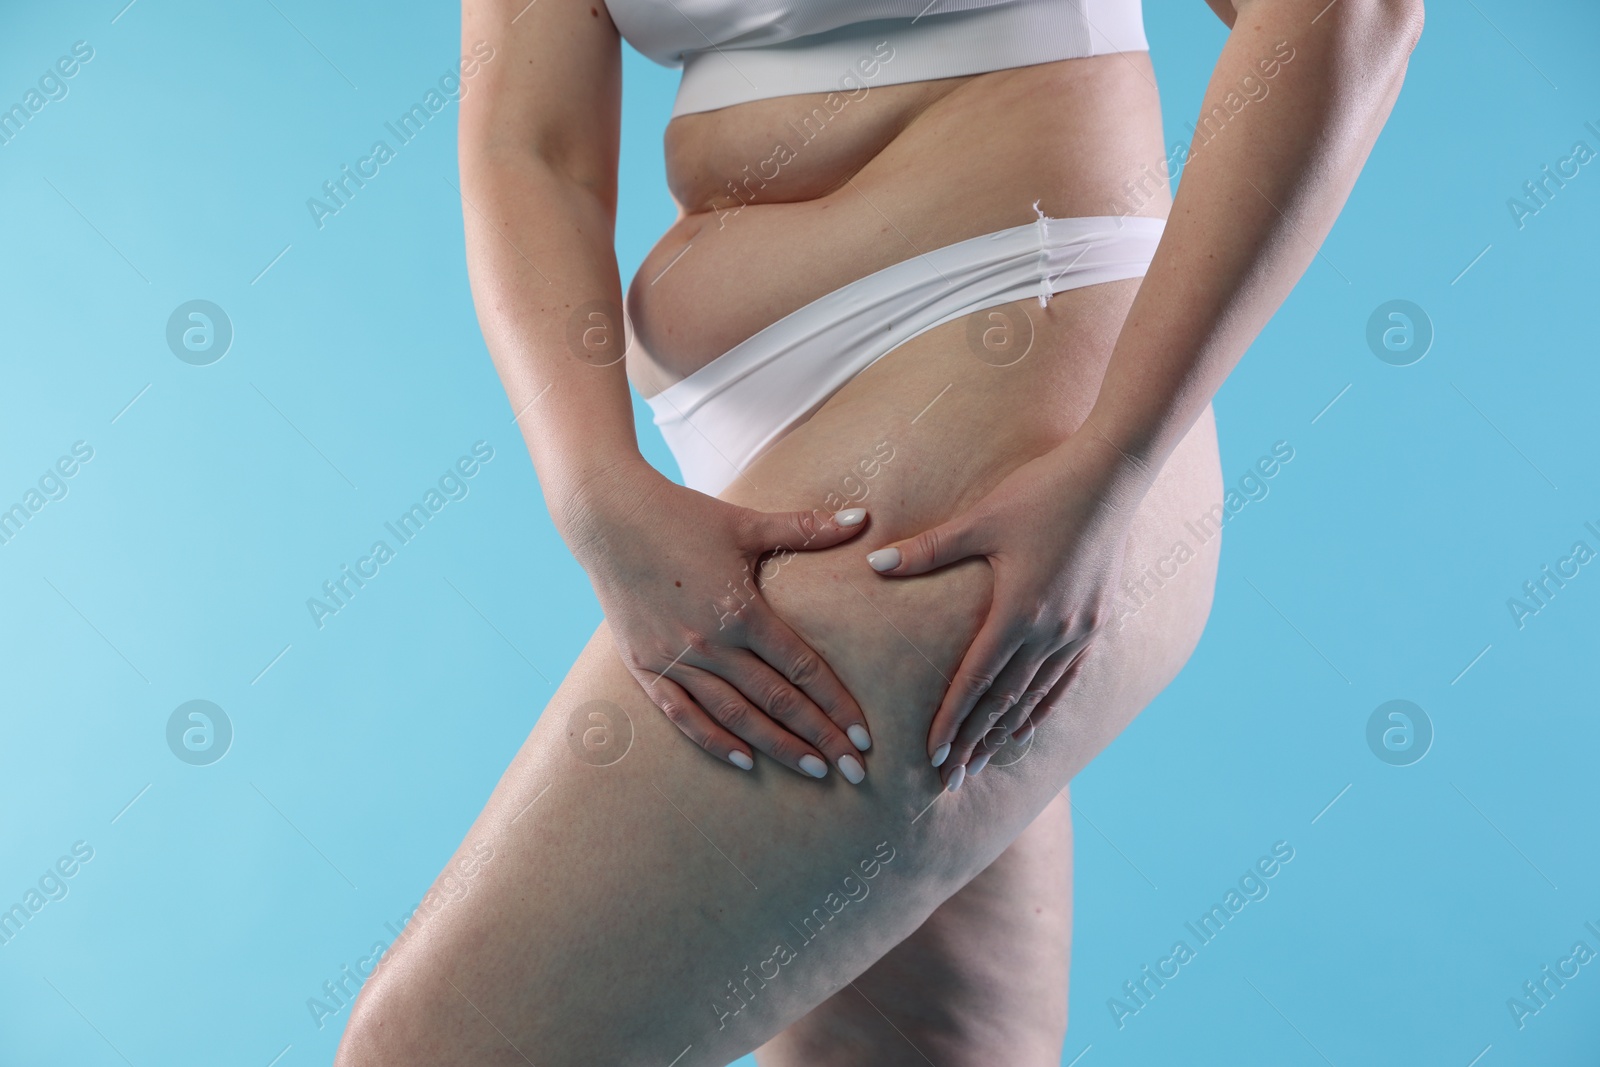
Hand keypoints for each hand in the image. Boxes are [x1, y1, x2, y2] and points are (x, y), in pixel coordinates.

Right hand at [562, 461, 873, 782]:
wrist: (608, 517)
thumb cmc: (681, 516)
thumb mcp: (746, 523)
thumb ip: (806, 528)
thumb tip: (862, 517)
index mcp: (741, 611)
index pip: (801, 669)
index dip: (836, 704)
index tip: (864, 735)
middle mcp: (710, 643)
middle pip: (776, 702)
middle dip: (819, 738)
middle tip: (853, 770)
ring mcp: (674, 659)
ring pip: (735, 716)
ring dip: (777, 747)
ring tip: (814, 771)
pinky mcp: (644, 666)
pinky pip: (683, 715)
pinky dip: (714, 740)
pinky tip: (745, 762)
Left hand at [863, 428, 1150, 788]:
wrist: (1111, 476)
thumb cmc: (1040, 491)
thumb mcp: (979, 519)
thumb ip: (926, 550)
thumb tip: (873, 563)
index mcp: (1018, 612)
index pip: (976, 683)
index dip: (953, 721)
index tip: (932, 756)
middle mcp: (1051, 632)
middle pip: (1004, 702)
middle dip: (974, 742)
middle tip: (949, 780)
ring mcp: (1078, 631)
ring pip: (1036, 697)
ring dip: (1005, 732)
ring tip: (981, 762)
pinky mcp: (1096, 623)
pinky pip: (1065, 680)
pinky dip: (1043, 707)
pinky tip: (1028, 725)